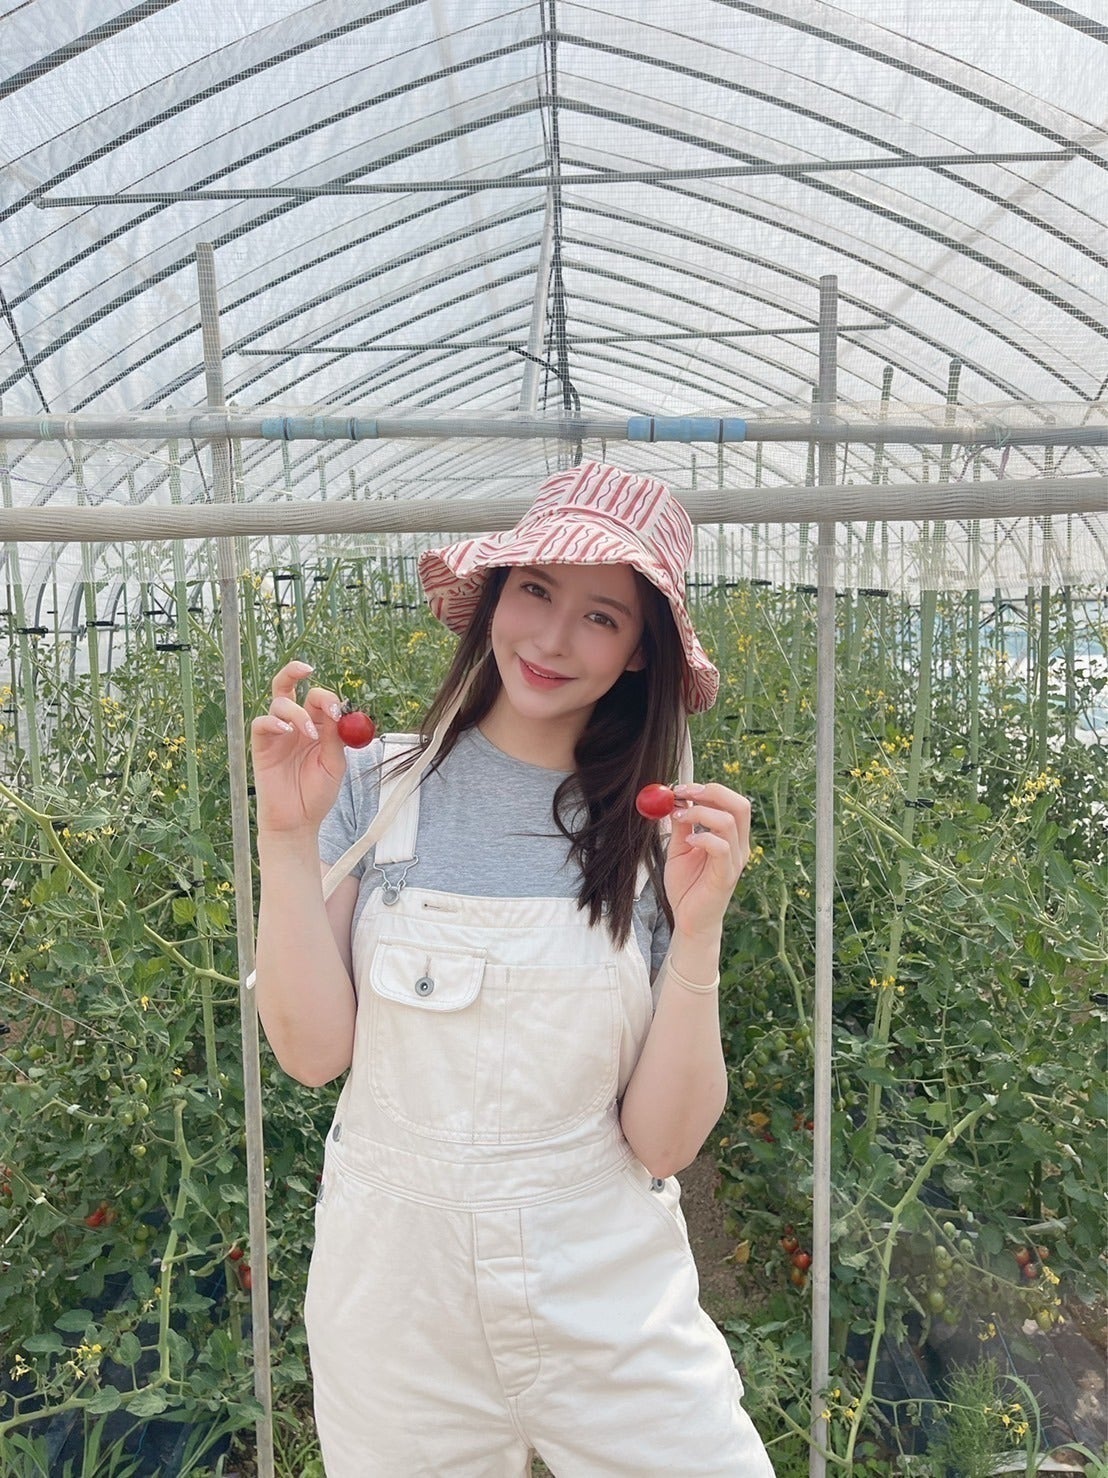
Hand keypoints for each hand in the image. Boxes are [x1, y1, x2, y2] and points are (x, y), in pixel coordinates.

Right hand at [250, 661, 352, 835]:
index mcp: (317, 726)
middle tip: (308, 669)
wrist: (298, 821)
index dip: (328, 698)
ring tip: (308, 734)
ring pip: (279, 703)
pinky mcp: (261, 745)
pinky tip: (285, 730)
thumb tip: (339, 711)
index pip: (318, 699)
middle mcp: (295, 724)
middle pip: (290, 687)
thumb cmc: (317, 793)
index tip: (337, 709)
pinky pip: (261, 723)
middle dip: (296, 672)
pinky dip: (273, 721)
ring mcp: (277, 733)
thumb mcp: (334, 764)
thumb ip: (335, 737)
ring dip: (296, 712)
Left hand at [662, 782, 751, 940]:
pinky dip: (704, 837)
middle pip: (739, 805)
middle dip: (711, 792)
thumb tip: (677, 799)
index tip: (680, 788)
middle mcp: (738, 846)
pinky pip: (722, 848)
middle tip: (683, 793)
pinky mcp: (726, 876)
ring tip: (678, 819)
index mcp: (730, 837)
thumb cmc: (687, 886)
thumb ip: (682, 826)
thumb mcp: (679, 849)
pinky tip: (689, 841)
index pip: (731, 802)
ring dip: (700, 813)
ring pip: (729, 822)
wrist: (688, 921)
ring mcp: (735, 861)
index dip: (708, 788)